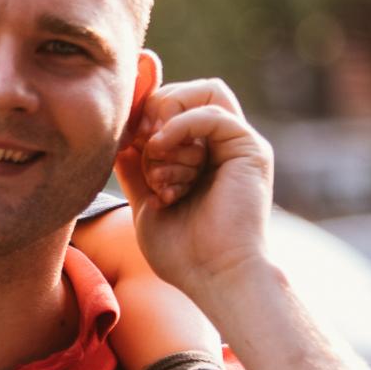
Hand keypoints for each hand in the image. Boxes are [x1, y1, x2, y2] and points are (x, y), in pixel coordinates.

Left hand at [112, 74, 276, 299]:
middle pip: (188, 92)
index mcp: (203, 155)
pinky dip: (181, 125)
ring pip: (204, 92)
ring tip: (155, 155)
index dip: (145, 111)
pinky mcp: (251, 149)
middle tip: (141, 145)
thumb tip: (120, 138)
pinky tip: (162, 150)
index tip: (127, 141)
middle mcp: (223, 145)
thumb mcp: (145, 202)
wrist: (214, 277)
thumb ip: (136, 168)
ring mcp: (239, 145)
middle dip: (154, 110)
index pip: (175, 104)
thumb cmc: (183, 252)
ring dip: (169, 117)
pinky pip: (213, 112)